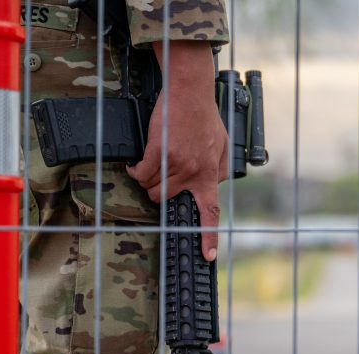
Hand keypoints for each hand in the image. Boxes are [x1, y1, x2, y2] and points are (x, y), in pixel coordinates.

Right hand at [127, 41, 228, 260]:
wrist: (190, 93)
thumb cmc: (204, 117)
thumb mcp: (222, 145)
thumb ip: (218, 168)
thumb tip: (214, 184)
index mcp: (209, 175)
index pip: (210, 212)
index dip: (209, 236)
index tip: (207, 256)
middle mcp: (194, 174)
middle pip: (165, 199)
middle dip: (157, 191)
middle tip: (158, 175)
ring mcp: (176, 165)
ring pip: (150, 187)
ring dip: (145, 178)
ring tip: (150, 163)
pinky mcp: (158, 154)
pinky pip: (140, 173)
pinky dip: (135, 169)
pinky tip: (138, 161)